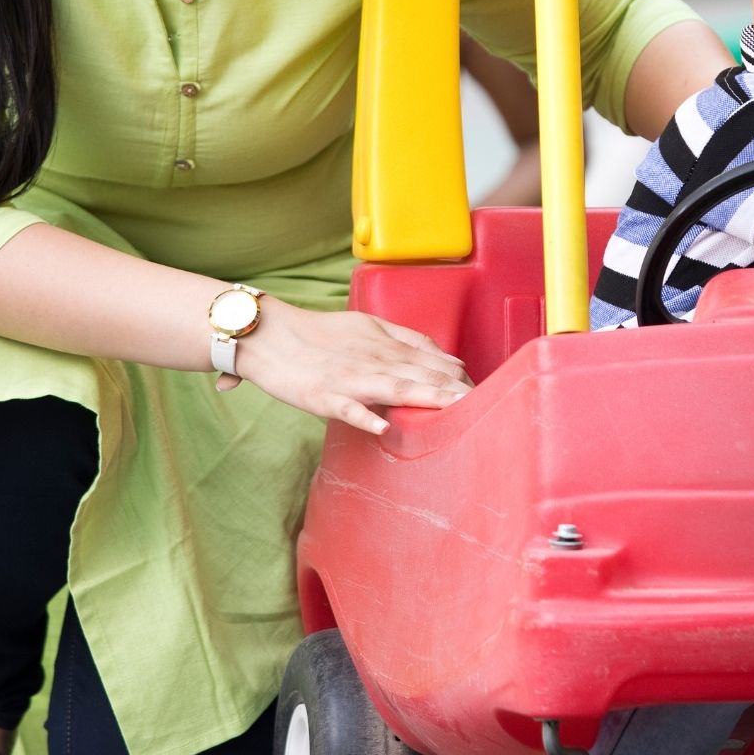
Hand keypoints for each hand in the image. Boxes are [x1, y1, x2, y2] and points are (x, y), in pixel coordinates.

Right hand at [215, 300, 471, 436]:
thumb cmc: (318, 333)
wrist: (266, 332)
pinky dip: (363, 417)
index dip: (458, 375)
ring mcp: (349, 377)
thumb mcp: (367, 326)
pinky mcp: (322, 394)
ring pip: (394, 387)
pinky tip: (382, 428)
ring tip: (455, 409)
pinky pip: (345, 407)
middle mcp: (373, 358)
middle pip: (421, 373)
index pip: (432, 358)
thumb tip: (448, 358)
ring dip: (426, 397)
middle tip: (487, 404)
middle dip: (454, 389)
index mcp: (384, 342)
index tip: (483, 391)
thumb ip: (407, 341)